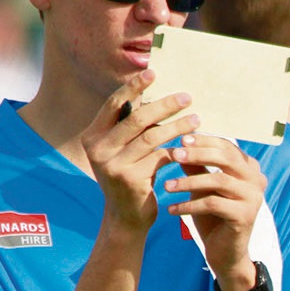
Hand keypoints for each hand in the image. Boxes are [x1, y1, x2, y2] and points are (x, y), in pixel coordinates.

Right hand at [81, 70, 199, 233]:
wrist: (126, 218)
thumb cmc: (130, 178)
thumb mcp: (124, 151)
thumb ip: (131, 129)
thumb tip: (154, 95)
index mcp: (92, 136)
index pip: (113, 105)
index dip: (133, 87)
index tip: (152, 72)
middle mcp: (98, 149)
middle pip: (137, 118)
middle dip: (165, 105)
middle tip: (187, 97)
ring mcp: (112, 165)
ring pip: (152, 137)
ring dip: (178, 127)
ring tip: (197, 120)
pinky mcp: (131, 179)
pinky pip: (160, 157)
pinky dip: (177, 150)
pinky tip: (192, 145)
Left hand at [163, 134, 266, 290]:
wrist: (225, 253)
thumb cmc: (212, 216)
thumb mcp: (201, 187)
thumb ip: (195, 165)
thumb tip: (179, 140)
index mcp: (250, 168)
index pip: (227, 146)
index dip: (203, 141)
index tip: (179, 140)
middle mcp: (257, 180)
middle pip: (226, 158)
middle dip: (197, 154)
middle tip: (173, 155)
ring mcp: (254, 198)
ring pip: (218, 181)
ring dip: (188, 182)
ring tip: (166, 186)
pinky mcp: (245, 216)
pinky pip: (213, 204)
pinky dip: (189, 206)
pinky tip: (172, 210)